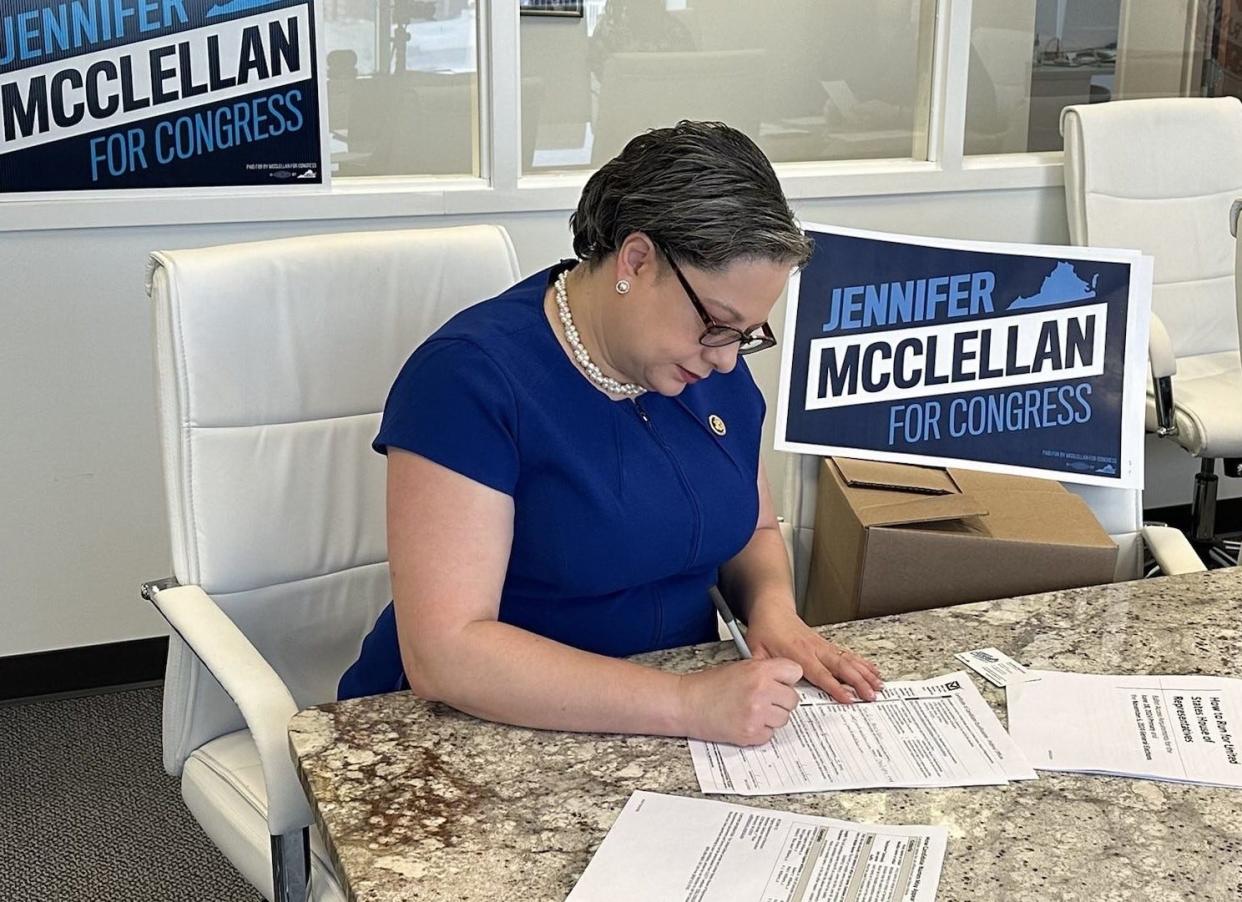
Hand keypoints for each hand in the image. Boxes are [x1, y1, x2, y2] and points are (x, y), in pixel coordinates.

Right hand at [676, 658, 802, 745]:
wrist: (686, 703)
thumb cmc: (708, 685)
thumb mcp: (740, 667)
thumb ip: (765, 672)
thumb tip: (785, 681)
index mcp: (759, 670)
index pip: (795, 672)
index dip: (787, 679)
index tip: (781, 682)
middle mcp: (762, 691)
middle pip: (792, 699)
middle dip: (780, 701)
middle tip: (763, 699)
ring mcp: (757, 714)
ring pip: (783, 719)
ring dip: (771, 717)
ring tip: (751, 711)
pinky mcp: (750, 734)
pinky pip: (769, 735)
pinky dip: (760, 731)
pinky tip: (745, 721)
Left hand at [745, 601, 882, 703]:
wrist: (772, 608)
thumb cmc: (765, 629)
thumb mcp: (756, 650)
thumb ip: (761, 669)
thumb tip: (763, 687)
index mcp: (799, 653)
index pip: (820, 673)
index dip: (835, 687)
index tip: (848, 698)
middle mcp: (815, 649)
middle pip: (841, 666)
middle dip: (858, 682)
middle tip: (871, 695)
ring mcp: (823, 646)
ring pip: (848, 660)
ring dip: (865, 673)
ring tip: (879, 685)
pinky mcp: (826, 644)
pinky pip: (847, 654)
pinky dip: (862, 663)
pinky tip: (873, 671)